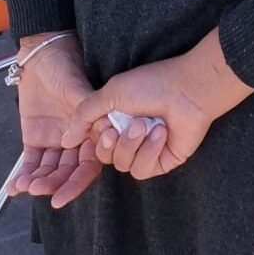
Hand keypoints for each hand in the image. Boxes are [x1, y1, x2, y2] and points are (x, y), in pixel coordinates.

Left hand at [8, 34, 102, 209]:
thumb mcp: (78, 88)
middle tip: (41, 191)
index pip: (87, 164)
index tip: (63, 196)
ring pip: (49, 169)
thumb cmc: (65, 65)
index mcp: (92, 130)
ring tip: (26, 187)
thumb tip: (103, 132)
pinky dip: (23, 174)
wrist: (40, 54)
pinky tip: (15, 186)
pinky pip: (30, 161)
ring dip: (38, 180)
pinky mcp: (36, 138)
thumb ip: (88, 110)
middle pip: (67, 171)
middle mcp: (75, 139)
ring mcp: (55, 140)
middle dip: (54, 184)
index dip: (76, 182)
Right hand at [63, 31, 251, 182]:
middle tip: (123, 125)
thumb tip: (65, 139)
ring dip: (131, 145)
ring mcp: (146, 149)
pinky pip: (142, 170)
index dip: (95, 137)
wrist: (188, 89)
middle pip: (105, 156)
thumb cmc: (152, 84)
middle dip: (111, 143)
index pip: (94, 141)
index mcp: (117, 118)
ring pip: (122, 165)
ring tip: (145, 124)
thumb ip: (84, 115)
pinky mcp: (162, 161)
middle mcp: (130, 135)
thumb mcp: (111, 93)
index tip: (104, 124)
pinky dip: (148, 152)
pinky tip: (160, 133)